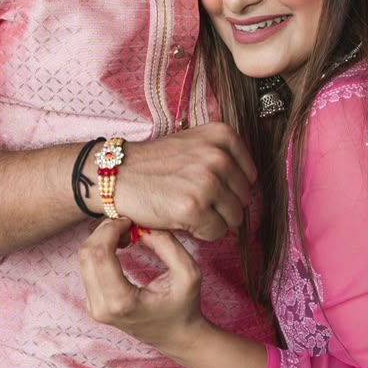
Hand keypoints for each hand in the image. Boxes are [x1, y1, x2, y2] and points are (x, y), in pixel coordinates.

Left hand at [78, 218, 206, 354]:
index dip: (111, 229)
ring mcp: (94, 308)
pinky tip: (119, 245)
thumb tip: (139, 226)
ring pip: (83, 258)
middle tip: (128, 223)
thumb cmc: (184, 306)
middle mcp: (101, 308)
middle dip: (105, 231)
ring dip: (102, 238)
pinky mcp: (93, 304)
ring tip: (126, 234)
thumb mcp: (188, 272)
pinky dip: (100, 249)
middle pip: (87, 254)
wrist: (177, 337)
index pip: (100, 254)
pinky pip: (87, 267)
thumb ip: (166, 244)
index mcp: (121, 302)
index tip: (130, 220)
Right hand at [97, 122, 255, 240]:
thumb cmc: (156, 164)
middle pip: (243, 198)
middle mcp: (218, 155)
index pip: (250, 175)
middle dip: (222, 205)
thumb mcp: (194, 143)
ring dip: (214, 220)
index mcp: (222, 135)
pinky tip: (182, 219)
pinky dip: (202, 232)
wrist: (118, 175)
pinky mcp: (194, 208)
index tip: (208, 186)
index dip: (230, 187)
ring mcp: (207, 181)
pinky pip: (217, 232)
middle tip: (195, 199)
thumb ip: (224, 158)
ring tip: (188, 209)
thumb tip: (249, 191)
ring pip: (234, 217)